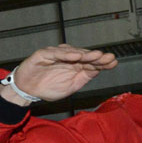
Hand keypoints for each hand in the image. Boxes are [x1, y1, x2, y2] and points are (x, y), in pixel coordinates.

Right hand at [0, 44, 118, 104]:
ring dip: (85, 54)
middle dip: (97, 57)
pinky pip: (56, 53)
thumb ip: (84, 77)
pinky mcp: (44, 54)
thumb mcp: (71, 86)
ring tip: (97, 56)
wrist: (28, 90)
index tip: (114, 62)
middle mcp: (67, 58)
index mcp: (75, 65)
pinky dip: (66, 54)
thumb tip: (99, 69)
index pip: (92, 63)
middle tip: (109, 57)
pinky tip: (77, 56)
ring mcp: (56, 55)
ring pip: (73, 52)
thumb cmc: (48, 87)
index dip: (103, 62)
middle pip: (85, 55)